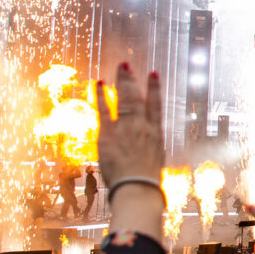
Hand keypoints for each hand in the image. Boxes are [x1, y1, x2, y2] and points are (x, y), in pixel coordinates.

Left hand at [96, 64, 163, 185]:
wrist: (137, 188)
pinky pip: (103, 110)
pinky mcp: (109, 134)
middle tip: (127, 66)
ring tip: (120, 67)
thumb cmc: (146, 182)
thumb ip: (148, 149)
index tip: (153, 74)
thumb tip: (146, 148)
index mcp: (155, 134)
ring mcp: (126, 128)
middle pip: (137, 98)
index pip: (156, 105)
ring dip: (121, 81)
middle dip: (132, 80)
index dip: (154, 88)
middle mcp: (142, 126)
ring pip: (124, 99)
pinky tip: (98, 83)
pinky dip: (100, 95)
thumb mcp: (154, 162)